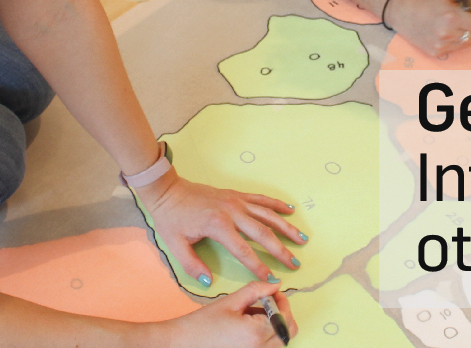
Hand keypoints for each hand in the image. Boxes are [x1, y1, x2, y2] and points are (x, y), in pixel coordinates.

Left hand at [135, 171, 305, 286]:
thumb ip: (192, 265)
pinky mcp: (236, 195)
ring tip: (302, 239)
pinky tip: (290, 210)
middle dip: (280, 250)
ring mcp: (236, 201)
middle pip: (263, 233)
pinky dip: (276, 204)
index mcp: (218, 225)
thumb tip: (207, 281)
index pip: (243, 251)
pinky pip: (261, 199)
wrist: (167, 190)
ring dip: (286, 227)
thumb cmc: (171, 217)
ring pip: (267, 215)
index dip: (258, 266)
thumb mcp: (175, 244)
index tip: (270, 278)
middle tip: (294, 263)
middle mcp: (232, 212)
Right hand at [157, 281, 296, 347]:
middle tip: (269, 302)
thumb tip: (275, 284)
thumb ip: (256, 291)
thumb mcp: (231, 301)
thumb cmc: (202, 324)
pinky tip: (249, 326)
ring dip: (276, 325)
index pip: (285, 316)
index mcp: (256, 333)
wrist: (182, 343)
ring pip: (280, 341)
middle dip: (283, 314)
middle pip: (288, 332)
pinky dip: (267, 336)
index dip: (282, 301)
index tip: (272, 292)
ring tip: (255, 314)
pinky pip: (268, 347)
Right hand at [383, 0, 470, 55]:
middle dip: (470, 27)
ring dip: (461, 35)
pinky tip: (440, 33)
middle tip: (459, 20)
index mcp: (452, 17)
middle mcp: (447, 34)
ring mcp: (441, 45)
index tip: (469, 15)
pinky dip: (451, 42)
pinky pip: (453, 49)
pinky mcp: (435, 52)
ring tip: (448, 26)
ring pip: (464, 44)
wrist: (403, 11)